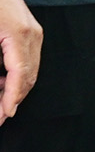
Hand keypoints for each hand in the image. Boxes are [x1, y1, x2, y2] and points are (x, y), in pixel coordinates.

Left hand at [0, 0, 37, 120]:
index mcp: (18, 34)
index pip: (20, 72)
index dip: (13, 95)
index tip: (7, 112)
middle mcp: (32, 36)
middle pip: (29, 76)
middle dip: (15, 98)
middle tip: (2, 116)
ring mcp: (35, 35)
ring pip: (32, 71)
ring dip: (17, 90)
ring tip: (2, 105)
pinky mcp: (33, 35)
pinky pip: (29, 62)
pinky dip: (19, 77)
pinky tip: (5, 85)